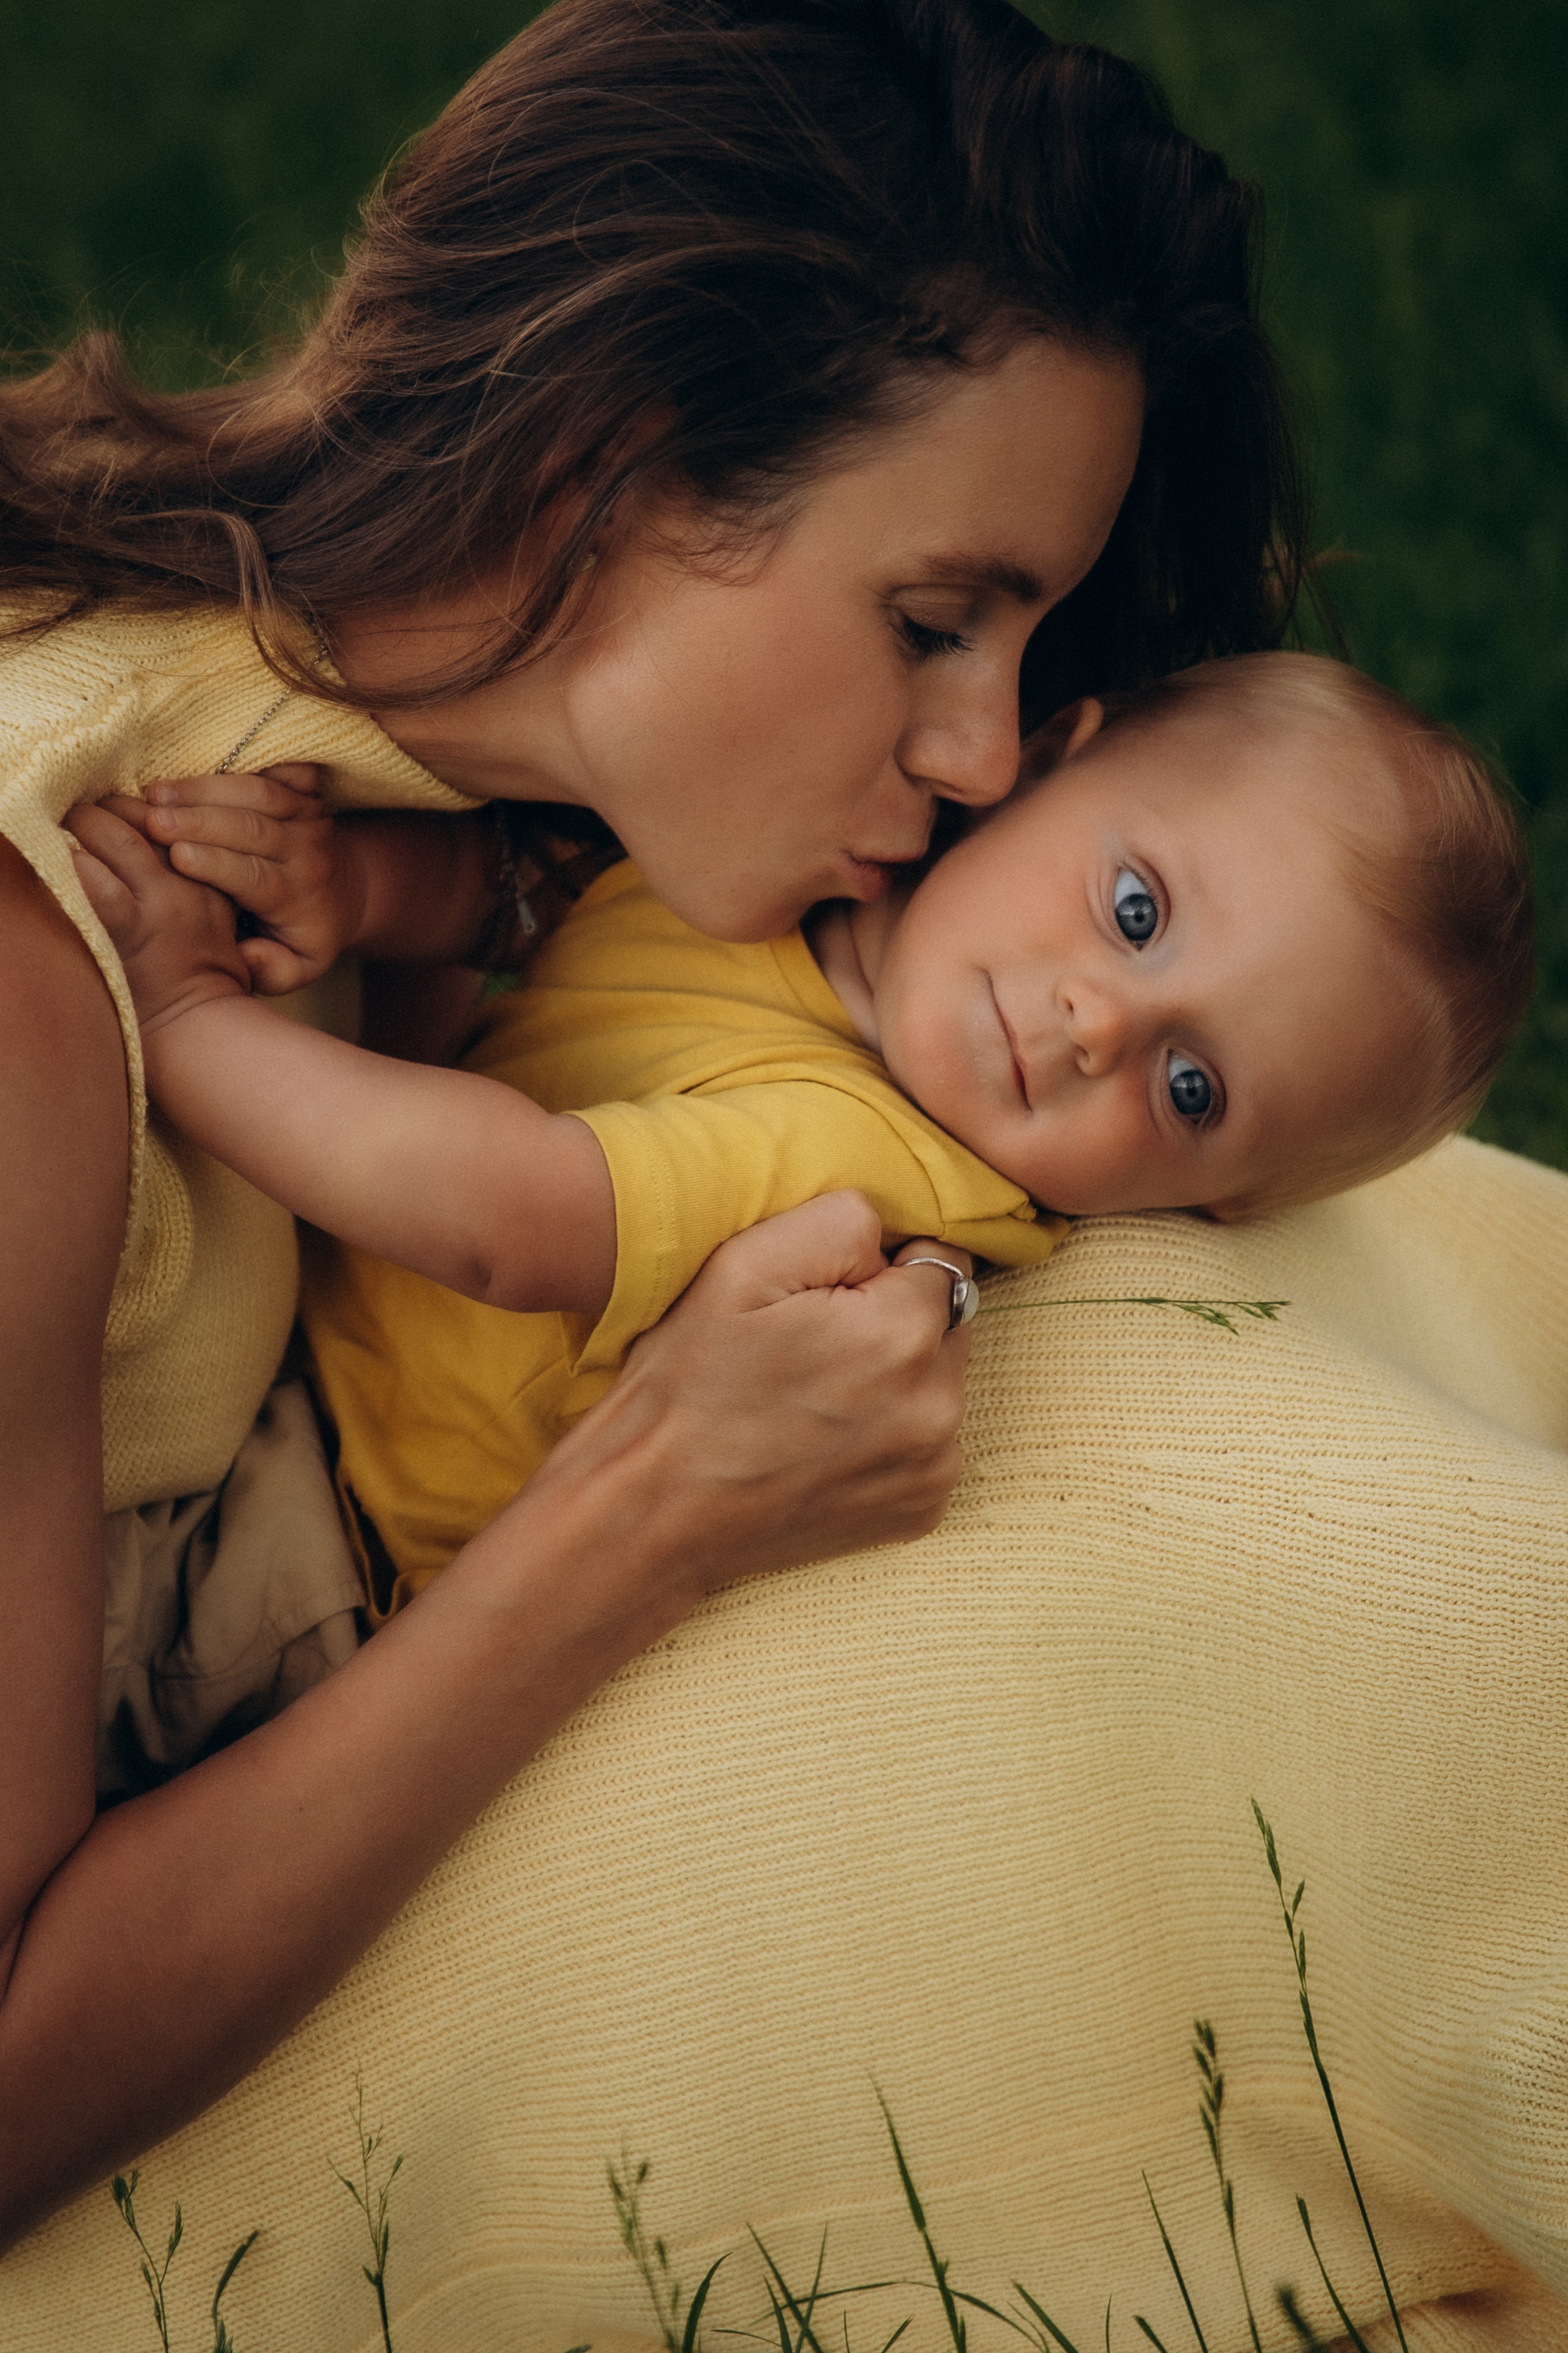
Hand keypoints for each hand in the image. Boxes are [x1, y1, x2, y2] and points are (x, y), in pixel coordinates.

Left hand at [65, 800, 249, 1032]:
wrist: (201, 1028)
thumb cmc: (208, 979)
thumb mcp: (220, 920)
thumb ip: (199, 881)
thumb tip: (162, 847)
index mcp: (209, 877)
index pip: (174, 819)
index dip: (139, 810)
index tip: (118, 815)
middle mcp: (185, 883)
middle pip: (142, 819)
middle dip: (106, 808)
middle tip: (82, 813)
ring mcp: (155, 904)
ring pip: (113, 836)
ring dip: (82, 824)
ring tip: (65, 826)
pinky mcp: (125, 928)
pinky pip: (91, 879)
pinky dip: (72, 862)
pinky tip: (61, 860)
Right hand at [137, 764, 359, 992]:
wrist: (350, 891)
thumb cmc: (306, 934)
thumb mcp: (299, 967)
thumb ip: (273, 971)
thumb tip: (245, 957)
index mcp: (297, 894)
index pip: (256, 877)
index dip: (217, 864)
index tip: (176, 856)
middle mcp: (306, 850)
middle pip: (254, 829)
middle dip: (201, 822)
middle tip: (153, 820)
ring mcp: (307, 814)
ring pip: (259, 795)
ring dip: (206, 789)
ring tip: (156, 792)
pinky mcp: (303, 791)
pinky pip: (277, 770)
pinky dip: (240, 762)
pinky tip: (197, 759)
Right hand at [526, 1190, 973, 1604]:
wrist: (655, 1513)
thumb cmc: (690, 1384)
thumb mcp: (744, 1266)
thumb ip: (841, 1220)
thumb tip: (892, 1231)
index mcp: (902, 1334)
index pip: (941, 1257)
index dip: (879, 1267)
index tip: (823, 1298)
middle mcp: (938, 1406)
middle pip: (948, 1322)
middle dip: (896, 1318)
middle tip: (812, 1346)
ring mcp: (934, 1466)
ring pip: (940, 1382)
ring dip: (898, 1376)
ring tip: (813, 1396)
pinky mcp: (922, 1508)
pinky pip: (929, 1441)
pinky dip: (893, 1432)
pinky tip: (826, 1440)